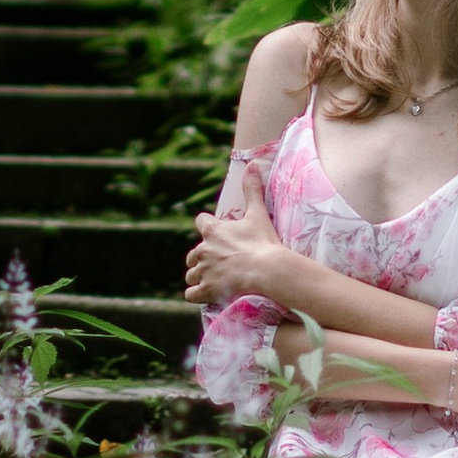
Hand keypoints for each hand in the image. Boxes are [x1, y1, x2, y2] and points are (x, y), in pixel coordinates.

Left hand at [185, 155, 293, 308]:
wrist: (266, 270)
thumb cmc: (262, 241)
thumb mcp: (258, 213)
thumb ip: (253, 189)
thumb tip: (254, 163)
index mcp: (213, 230)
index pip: (200, 223)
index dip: (208, 227)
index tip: (217, 232)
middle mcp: (203, 250)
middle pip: (193, 253)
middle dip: (201, 257)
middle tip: (218, 261)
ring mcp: (203, 271)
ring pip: (191, 274)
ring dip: (199, 276)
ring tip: (213, 279)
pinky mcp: (206, 289)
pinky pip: (191, 294)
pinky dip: (197, 294)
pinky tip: (207, 294)